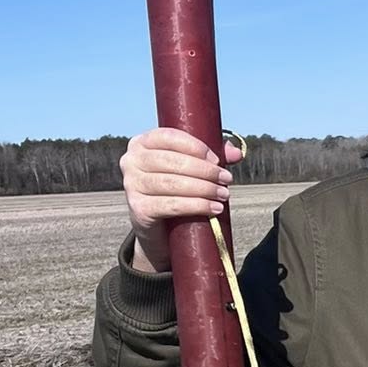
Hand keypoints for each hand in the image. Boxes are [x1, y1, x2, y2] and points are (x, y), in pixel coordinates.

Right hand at [121, 129, 242, 273]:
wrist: (158, 229)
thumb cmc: (175, 190)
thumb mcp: (190, 169)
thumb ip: (211, 157)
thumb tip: (237, 153)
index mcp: (141, 143)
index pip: (169, 137)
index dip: (195, 146)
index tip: (217, 159)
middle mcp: (130, 161)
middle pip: (172, 161)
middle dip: (204, 170)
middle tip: (226, 179)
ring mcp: (131, 185)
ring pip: (172, 183)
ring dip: (203, 189)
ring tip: (223, 194)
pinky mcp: (138, 209)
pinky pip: (170, 205)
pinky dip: (196, 206)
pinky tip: (213, 209)